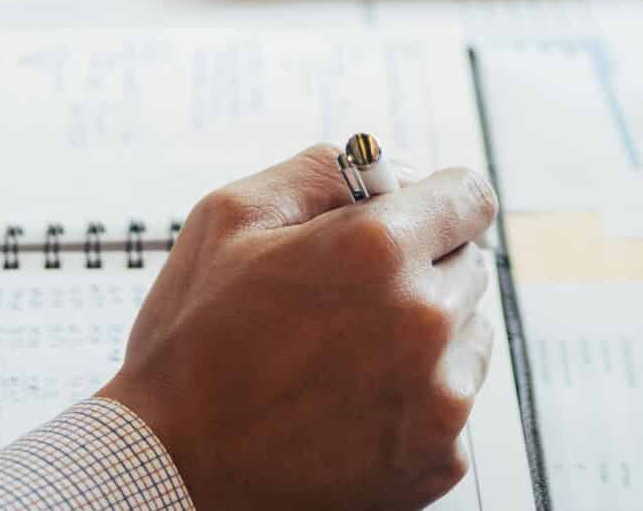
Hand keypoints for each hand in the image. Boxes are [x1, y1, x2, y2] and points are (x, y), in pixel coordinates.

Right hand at [100, 147, 499, 510]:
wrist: (170, 471)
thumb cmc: (192, 340)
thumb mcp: (232, 215)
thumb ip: (326, 171)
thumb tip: (404, 174)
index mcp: (379, 250)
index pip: (472, 197)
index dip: (437, 200)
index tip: (412, 217)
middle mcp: (424, 321)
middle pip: (470, 264)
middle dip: (423, 265)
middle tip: (351, 295)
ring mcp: (438, 399)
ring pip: (469, 333)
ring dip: (428, 332)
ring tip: (348, 353)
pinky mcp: (437, 460)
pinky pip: (455, 401)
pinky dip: (418, 397)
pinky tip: (353, 403)